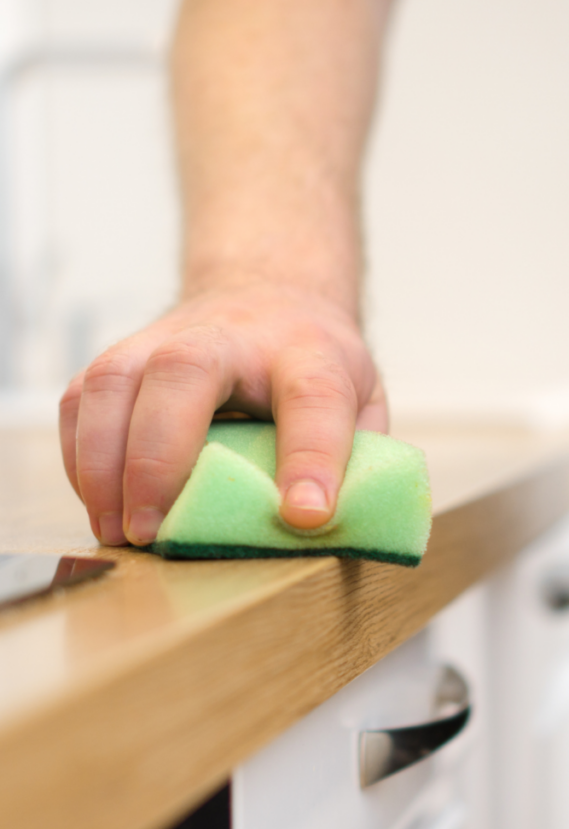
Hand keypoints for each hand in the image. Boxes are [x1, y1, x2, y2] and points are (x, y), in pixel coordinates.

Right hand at [59, 282, 387, 545]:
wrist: (266, 293)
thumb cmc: (312, 366)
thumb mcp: (361, 401)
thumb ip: (359, 460)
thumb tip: (338, 535)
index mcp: (310, 352)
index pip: (315, 397)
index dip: (312, 458)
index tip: (304, 516)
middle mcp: (233, 335)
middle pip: (186, 371)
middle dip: (160, 457)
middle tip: (153, 531)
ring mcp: (166, 336)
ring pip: (115, 379)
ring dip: (104, 464)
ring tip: (117, 531)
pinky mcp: (123, 355)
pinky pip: (81, 399)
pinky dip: (80, 457)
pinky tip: (99, 503)